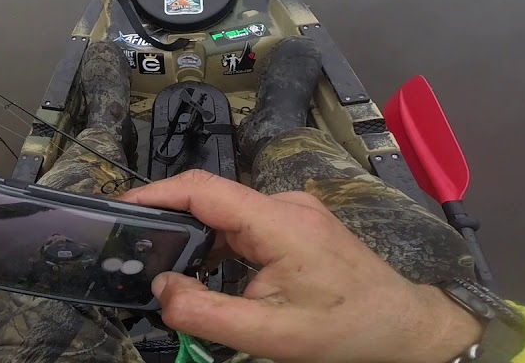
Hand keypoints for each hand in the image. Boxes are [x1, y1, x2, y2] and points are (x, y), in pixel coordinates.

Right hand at [121, 171, 482, 362]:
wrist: (405, 327)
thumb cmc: (345, 329)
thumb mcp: (271, 335)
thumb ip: (206, 313)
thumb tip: (160, 290)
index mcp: (278, 221)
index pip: (204, 189)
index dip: (157, 192)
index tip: (120, 207)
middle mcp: (284, 203)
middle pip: (211, 199)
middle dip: (169, 221)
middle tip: (134, 249)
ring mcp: (292, 209)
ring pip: (225, 212)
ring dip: (196, 237)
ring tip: (167, 268)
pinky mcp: (295, 221)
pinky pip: (243, 222)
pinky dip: (218, 243)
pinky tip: (209, 270)